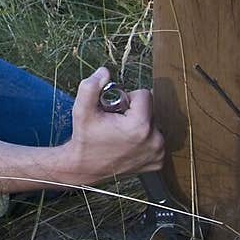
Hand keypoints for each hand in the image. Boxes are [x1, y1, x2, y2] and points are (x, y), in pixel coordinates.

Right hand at [67, 66, 163, 185]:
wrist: (84, 168)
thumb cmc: (85, 138)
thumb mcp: (81, 110)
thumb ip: (91, 86)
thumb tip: (104, 72)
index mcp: (140, 126)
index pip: (145, 95)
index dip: (128, 98)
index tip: (115, 110)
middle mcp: (155, 141)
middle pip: (151, 109)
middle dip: (135, 111)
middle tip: (117, 122)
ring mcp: (158, 153)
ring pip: (154, 123)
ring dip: (141, 124)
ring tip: (122, 134)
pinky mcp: (158, 162)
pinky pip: (156, 139)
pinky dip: (145, 139)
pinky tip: (129, 144)